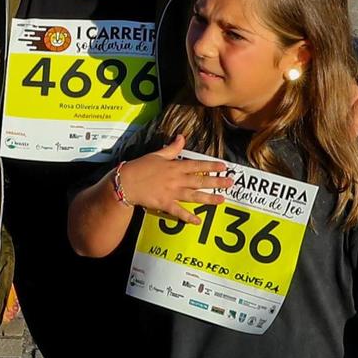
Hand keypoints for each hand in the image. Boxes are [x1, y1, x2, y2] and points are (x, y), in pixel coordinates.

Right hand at [115, 141, 231, 220]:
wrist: (126, 182)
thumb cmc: (140, 167)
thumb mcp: (157, 154)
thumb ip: (172, 148)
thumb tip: (181, 137)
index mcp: (175, 166)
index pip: (197, 165)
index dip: (211, 166)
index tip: (224, 167)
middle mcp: (176, 179)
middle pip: (200, 181)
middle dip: (216, 182)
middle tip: (230, 183)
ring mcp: (171, 192)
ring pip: (194, 196)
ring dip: (208, 198)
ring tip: (222, 200)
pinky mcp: (164, 203)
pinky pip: (178, 211)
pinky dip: (188, 217)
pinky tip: (198, 221)